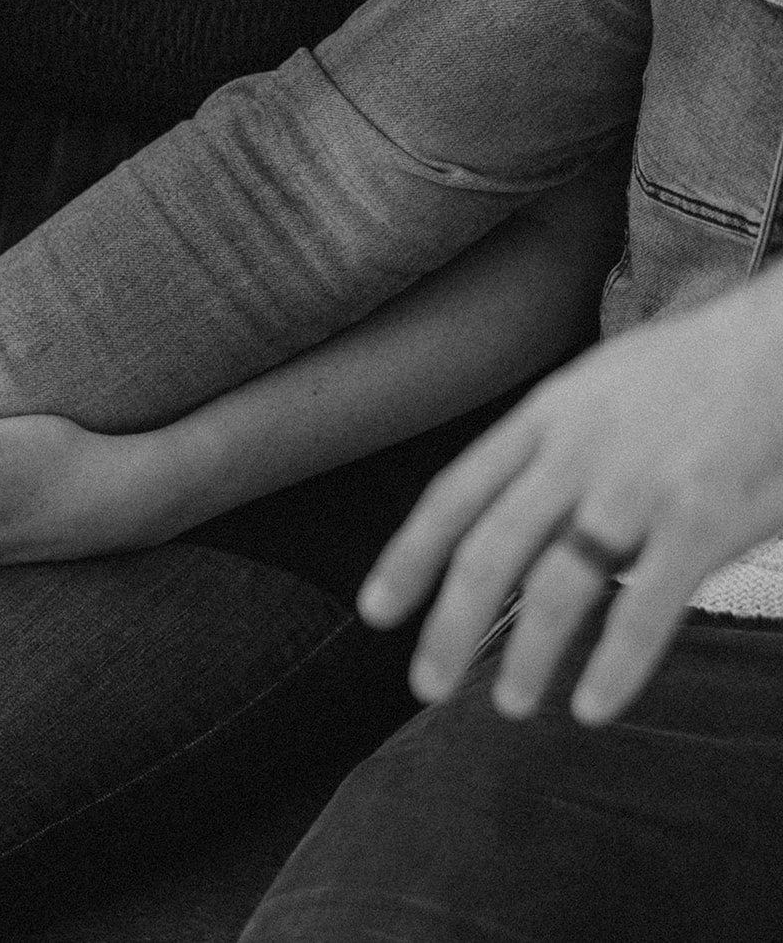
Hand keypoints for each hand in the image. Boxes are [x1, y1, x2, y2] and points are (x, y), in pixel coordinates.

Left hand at [359, 277, 782, 724]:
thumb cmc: (690, 372)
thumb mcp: (592, 389)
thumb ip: (544, 453)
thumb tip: (499, 524)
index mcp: (542, 418)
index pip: (452, 496)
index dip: (408, 558)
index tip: (376, 612)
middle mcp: (577, 454)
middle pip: (490, 552)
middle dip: (450, 625)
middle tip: (424, 684)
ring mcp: (637, 488)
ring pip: (558, 586)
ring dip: (526, 655)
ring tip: (507, 704)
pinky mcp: (701, 519)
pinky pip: (646, 609)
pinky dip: (614, 666)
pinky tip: (591, 707)